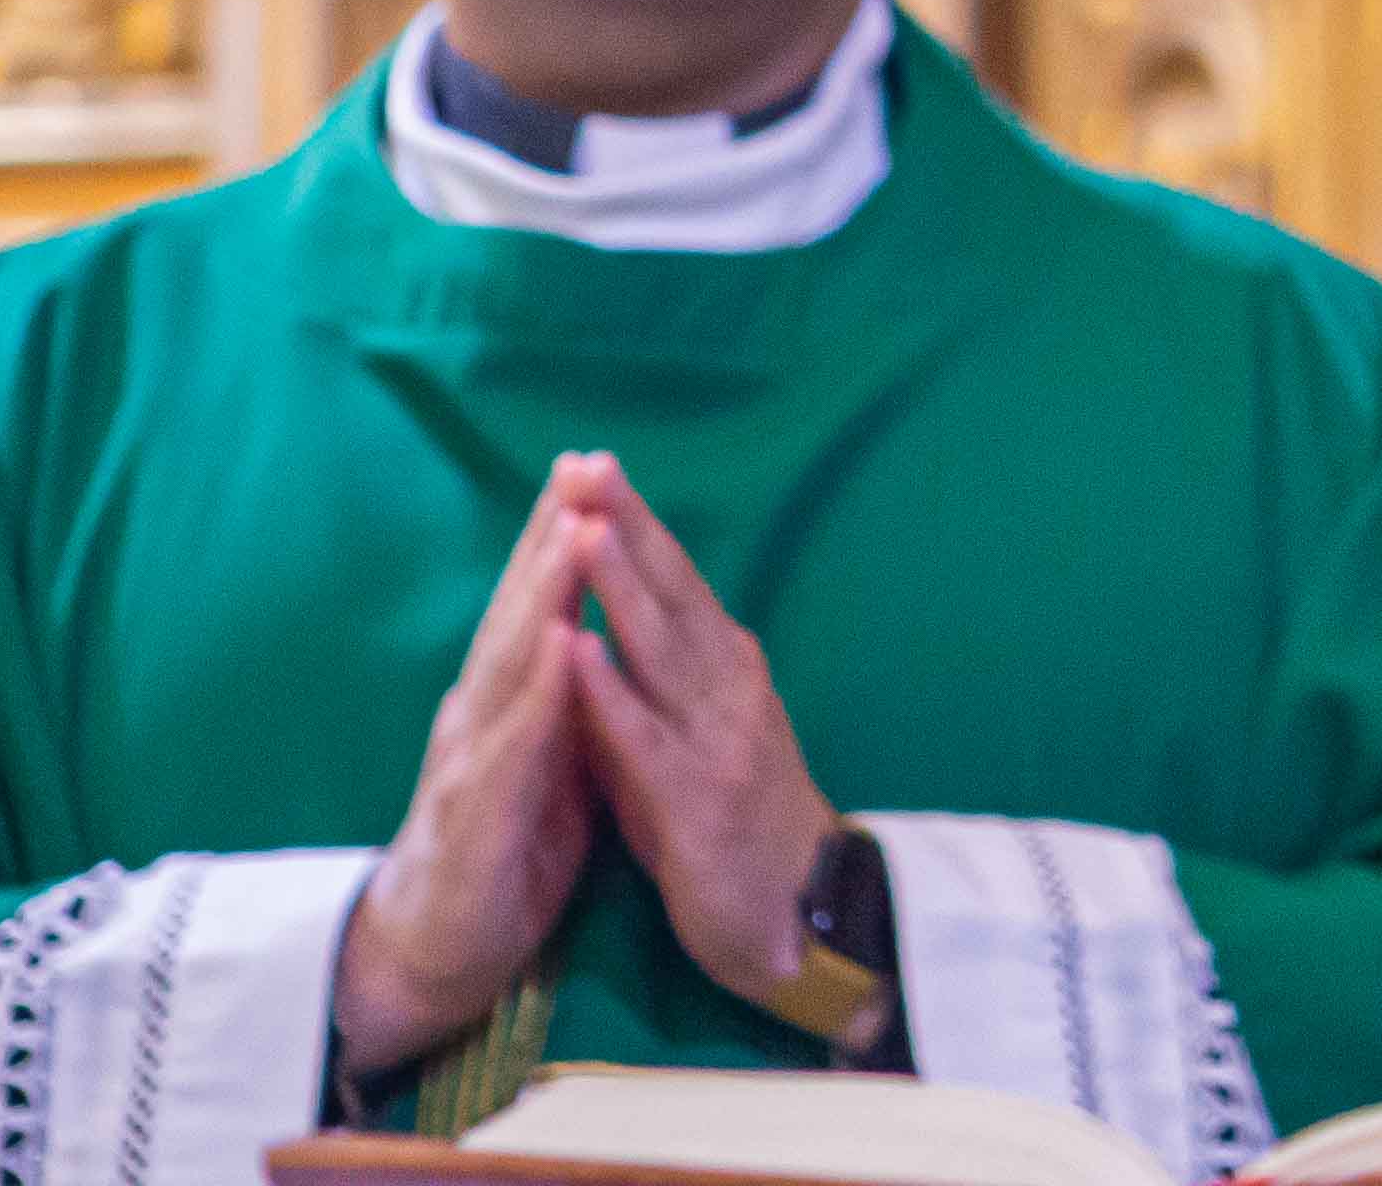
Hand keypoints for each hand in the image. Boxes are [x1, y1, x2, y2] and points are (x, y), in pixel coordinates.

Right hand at [335, 473, 605, 1079]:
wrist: (433, 957)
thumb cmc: (502, 856)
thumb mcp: (548, 765)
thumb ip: (568, 704)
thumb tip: (599, 637)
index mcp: (503, 704)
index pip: (535, 608)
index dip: (562, 539)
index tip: (594, 469)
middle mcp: (478, 714)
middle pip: (517, 612)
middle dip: (550, 537)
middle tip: (582, 466)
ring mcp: (468, 760)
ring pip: (509, 663)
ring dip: (543, 594)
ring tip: (576, 529)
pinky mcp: (472, 816)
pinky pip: (509, 746)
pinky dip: (536, 693)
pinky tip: (557, 645)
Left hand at [559, 456, 841, 1012]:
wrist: (803, 918)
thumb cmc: (737, 826)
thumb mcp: (698, 735)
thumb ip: (657, 679)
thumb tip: (605, 621)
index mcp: (725, 667)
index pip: (675, 578)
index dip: (633, 521)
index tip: (591, 464)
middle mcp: (727, 686)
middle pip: (671, 593)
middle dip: (624, 527)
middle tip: (586, 465)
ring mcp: (716, 738)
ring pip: (661, 649)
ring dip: (618, 587)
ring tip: (581, 530)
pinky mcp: (697, 799)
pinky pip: (646, 738)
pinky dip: (610, 693)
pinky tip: (579, 652)